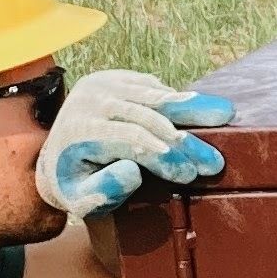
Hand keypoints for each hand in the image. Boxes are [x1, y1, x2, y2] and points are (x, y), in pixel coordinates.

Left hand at [36, 71, 232, 219]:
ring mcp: (102, 84)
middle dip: (185, 140)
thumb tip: (133, 171)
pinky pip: (152, 87)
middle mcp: (90, 100)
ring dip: (191, 108)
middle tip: (214, 161)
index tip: (189, 175)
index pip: (130, 140)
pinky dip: (177, 99)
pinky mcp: (114, 78)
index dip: (163, 157)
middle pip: (147, 116)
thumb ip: (101, 192)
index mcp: (79, 130)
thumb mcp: (75, 199)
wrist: (51, 154)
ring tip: (225, 114)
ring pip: (154, 95)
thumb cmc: (72, 183)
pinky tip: (201, 111)